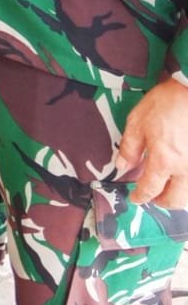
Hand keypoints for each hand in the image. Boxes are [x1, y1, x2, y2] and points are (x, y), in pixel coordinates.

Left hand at [116, 77, 187, 207]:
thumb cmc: (166, 102)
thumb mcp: (138, 121)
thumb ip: (129, 147)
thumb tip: (122, 166)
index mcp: (164, 160)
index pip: (150, 189)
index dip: (140, 197)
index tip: (135, 198)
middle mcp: (187, 169)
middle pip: (177, 200)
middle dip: (163, 202)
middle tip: (153, 196)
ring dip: (180, 196)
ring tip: (170, 187)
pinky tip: (183, 175)